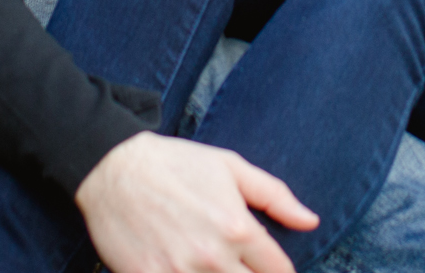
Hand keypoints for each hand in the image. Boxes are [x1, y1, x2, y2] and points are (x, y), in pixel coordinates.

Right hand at [75, 131, 318, 272]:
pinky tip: (190, 271)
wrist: (113, 169)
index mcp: (239, 228)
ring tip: (217, 268)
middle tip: (243, 268)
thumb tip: (311, 221)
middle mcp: (213, 257)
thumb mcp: (231, 167)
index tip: (271, 269)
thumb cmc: (176, 164)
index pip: (279, 272)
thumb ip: (275, 196)